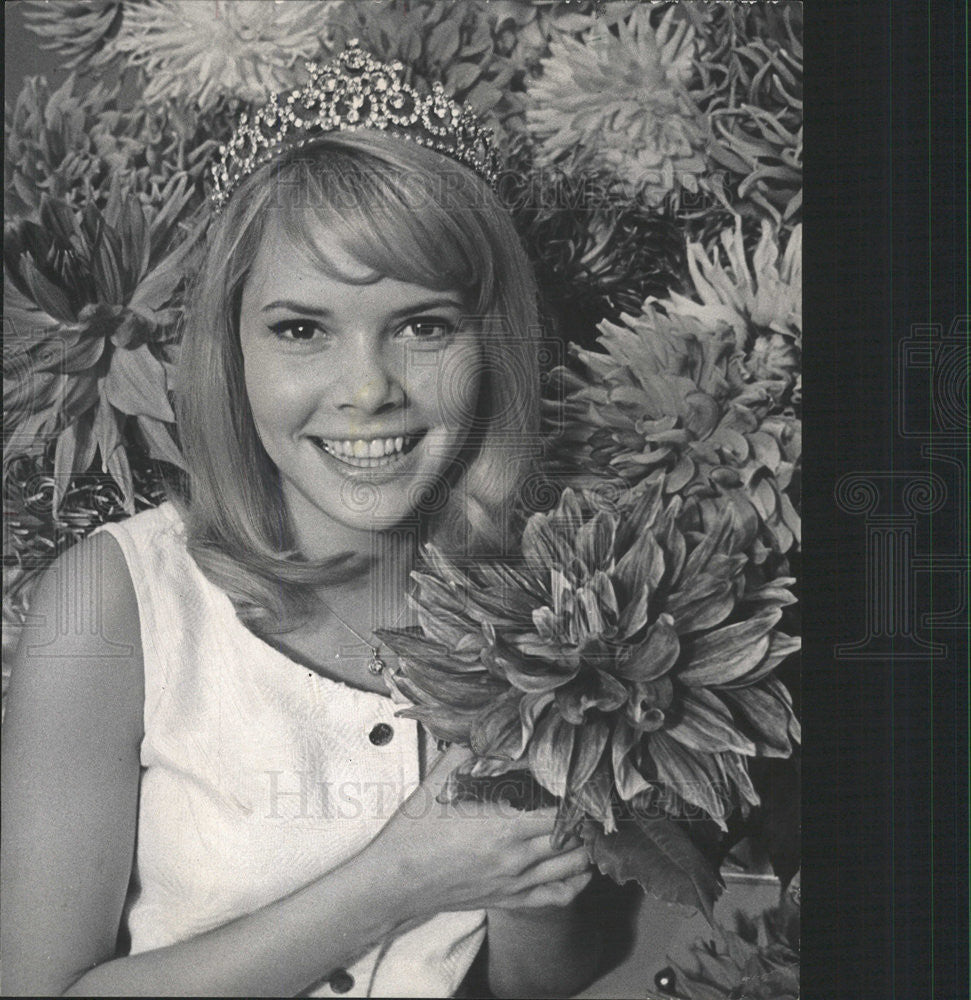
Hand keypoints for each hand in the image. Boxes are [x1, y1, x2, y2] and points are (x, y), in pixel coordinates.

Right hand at [366, 744, 592, 918]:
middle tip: (593, 798)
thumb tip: (489, 724)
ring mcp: (516, 881)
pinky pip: (558, 896)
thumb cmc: (415, 830)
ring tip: (590, 826)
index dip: (577, 795)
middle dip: (587, 818)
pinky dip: (577, 881)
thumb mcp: (441, 779)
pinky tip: (580, 865)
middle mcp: (517, 856)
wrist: (395, 879)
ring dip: (587, 846)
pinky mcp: (510, 900)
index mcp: (504, 825)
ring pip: (573, 867)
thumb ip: (470, 751)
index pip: (561, 811)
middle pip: (573, 838)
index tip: (583, 779)